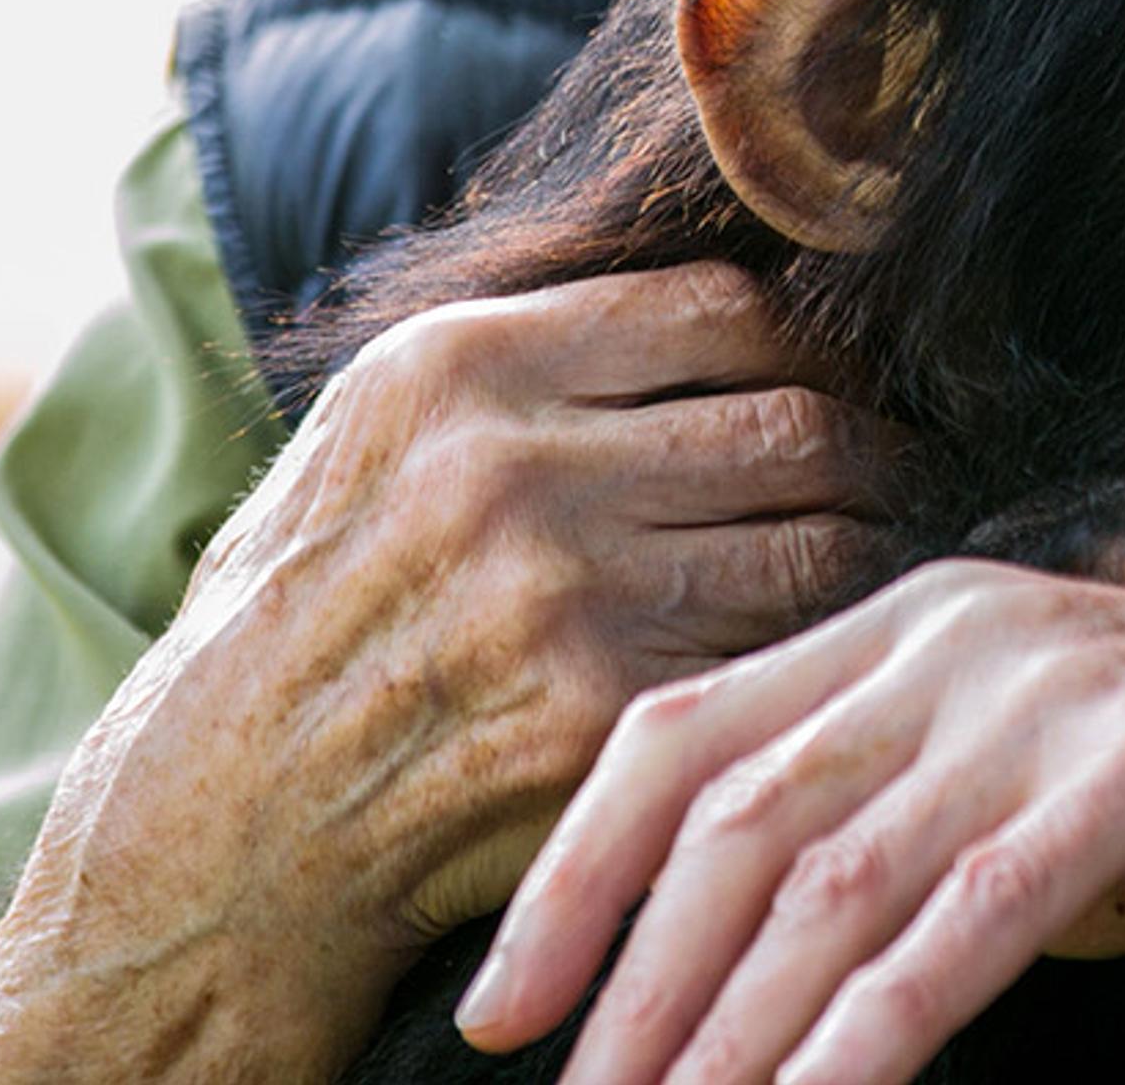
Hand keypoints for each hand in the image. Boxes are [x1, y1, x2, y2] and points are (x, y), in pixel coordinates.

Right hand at [0, 265, 894, 1083]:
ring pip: (814, 541)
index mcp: (455, 370)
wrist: (224, 822)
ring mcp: (562, 600)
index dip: (803, 344)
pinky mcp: (604, 723)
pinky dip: (823, 655)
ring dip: (868, 553)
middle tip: (900, 474)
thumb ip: (527, 361)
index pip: (720, 309)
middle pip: (791, 419)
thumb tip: (726, 302)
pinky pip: (779, 659)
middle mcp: (511, 468)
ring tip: (884, 557)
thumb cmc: (310, 614)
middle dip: (868, 450)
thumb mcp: (374, 436)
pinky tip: (830, 656)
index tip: (829, 379)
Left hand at [455, 558, 1124, 1084]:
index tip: (501, 1008)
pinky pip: (974, 920)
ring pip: (835, 879)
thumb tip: (740, 981)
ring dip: (732, 1035)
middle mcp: (962, 628)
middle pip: (735, 812)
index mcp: (911, 620)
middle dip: (634, 987)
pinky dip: (876, 1033)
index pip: (684, 732)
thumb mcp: (1036, 788)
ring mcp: (1053, 686)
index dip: (574, 872)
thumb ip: (905, 834)